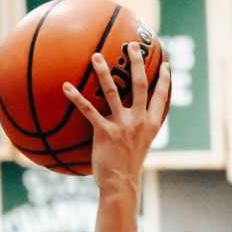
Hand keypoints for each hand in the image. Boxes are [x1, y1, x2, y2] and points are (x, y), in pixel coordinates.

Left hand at [63, 46, 169, 191]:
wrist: (121, 185)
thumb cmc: (127, 169)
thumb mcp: (139, 148)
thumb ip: (137, 132)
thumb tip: (129, 124)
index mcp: (150, 124)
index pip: (161, 97)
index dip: (165, 81)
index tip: (166, 66)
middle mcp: (139, 121)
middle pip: (140, 84)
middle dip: (137, 62)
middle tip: (132, 45)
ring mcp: (122, 125)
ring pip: (113, 91)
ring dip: (104, 71)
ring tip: (96, 56)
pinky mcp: (105, 132)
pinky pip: (88, 110)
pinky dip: (76, 97)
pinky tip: (65, 87)